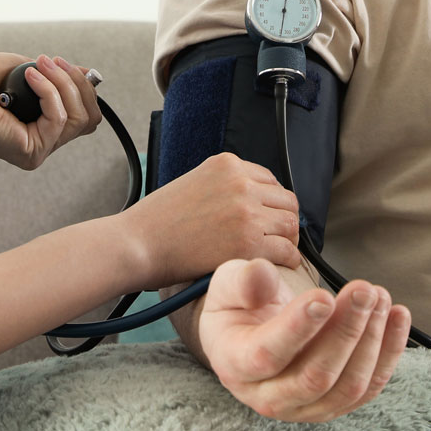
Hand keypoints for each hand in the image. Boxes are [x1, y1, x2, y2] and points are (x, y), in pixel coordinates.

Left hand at [0, 51, 101, 170]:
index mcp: (41, 124)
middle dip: (78, 83)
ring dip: (62, 82)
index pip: (85, 114)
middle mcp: (43, 140)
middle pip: (89, 118)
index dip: (84, 87)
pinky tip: (28, 76)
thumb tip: (88, 73)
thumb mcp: (25, 69)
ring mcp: (40, 148)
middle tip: (54, 61)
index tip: (66, 64)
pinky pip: (58, 117)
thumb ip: (55, 74)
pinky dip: (47, 90)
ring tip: (39, 65)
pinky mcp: (33, 150)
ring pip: (78, 116)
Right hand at [124, 154, 299, 289]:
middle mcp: (240, 182)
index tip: (265, 218)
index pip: (269, 179)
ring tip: (274, 253)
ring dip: (286, 239)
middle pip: (285, 200)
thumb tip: (246, 202)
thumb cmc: (158, 220)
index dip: (269, 202)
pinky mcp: (248, 242)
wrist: (139, 242)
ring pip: (291, 223)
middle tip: (274, 238)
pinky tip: (276, 266)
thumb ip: (222, 186)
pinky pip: (287, 250)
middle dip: (282, 219)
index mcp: (226, 163)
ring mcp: (246, 211)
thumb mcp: (193, 183)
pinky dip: (287, 260)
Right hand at [199, 258, 410, 421]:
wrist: (245, 334)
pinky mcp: (333, 405)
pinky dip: (388, 353)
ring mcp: (304, 407)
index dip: (297, 328)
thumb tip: (262, 277)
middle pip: (315, 375)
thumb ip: (241, 280)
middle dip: (346, 331)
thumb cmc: (235, 305)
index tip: (323, 297)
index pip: (268, 354)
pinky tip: (397, 316)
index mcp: (235, 363)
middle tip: (364, 290)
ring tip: (379, 296)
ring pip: (347, 385)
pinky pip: (368, 387)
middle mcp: (268, 396)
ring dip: (371, 340)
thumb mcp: (226, 282)